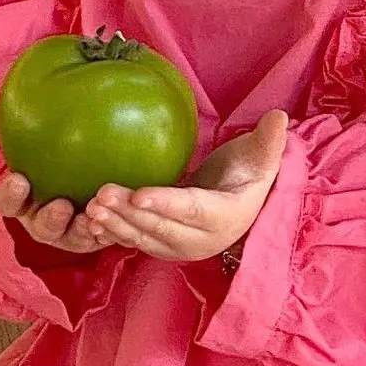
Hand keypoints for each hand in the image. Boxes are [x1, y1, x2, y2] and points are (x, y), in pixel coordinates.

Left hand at [0, 108, 288, 262]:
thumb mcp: (263, 161)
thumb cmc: (249, 178)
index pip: (193, 210)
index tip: (138, 195)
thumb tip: (279, 118)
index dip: (166, 204)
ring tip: (88, 208)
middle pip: (160, 229)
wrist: (242, 209)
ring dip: (114, 225)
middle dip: (129, 216)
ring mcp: (177, 247)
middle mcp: (199, 240)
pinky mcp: (159, 245)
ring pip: (142, 238)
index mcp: (224, 217)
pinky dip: (111, 231)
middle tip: (99, 197)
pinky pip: (133, 240)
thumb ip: (269, 143)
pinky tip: (86, 220)